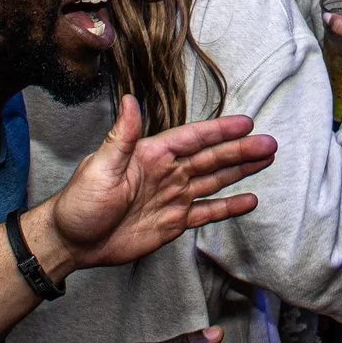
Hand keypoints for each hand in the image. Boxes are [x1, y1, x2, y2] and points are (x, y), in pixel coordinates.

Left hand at [46, 95, 278, 269]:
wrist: (71, 242)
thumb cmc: (80, 203)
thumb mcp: (100, 167)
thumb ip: (122, 136)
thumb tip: (129, 100)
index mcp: (151, 154)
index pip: (192, 138)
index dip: (219, 131)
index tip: (246, 123)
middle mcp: (166, 173)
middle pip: (211, 158)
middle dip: (241, 151)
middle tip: (269, 144)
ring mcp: (172, 197)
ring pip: (214, 180)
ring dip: (240, 171)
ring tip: (266, 160)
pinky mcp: (173, 222)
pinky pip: (206, 212)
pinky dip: (227, 206)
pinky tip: (248, 200)